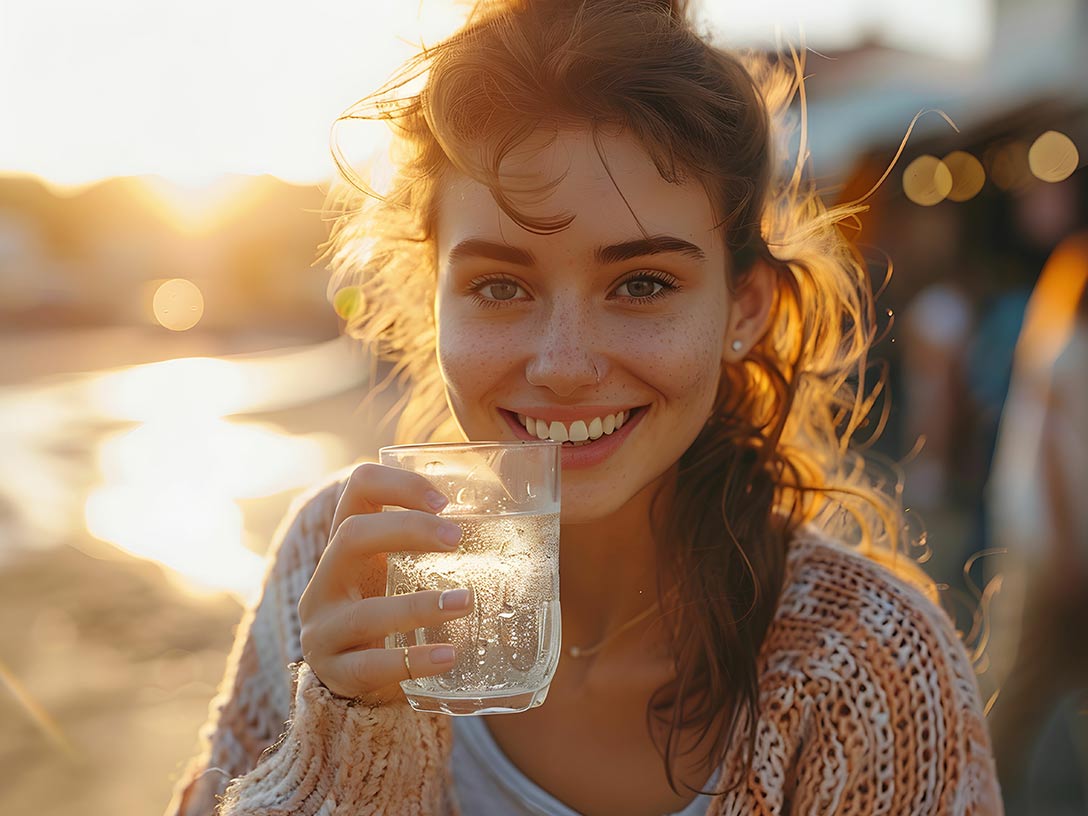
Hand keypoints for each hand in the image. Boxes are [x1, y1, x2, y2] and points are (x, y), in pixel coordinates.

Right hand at [298, 463, 472, 702]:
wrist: (349, 680)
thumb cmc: (387, 611)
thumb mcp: (396, 571)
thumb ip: (428, 549)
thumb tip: (507, 527)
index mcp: (346, 543)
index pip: (359, 488)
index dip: (398, 484)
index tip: (444, 501)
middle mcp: (325, 579)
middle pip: (351, 535)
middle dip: (407, 530)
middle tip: (457, 539)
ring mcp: (323, 628)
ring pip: (365, 612)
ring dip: (420, 606)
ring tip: (466, 602)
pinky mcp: (334, 671)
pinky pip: (371, 666)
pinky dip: (414, 661)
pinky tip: (448, 657)